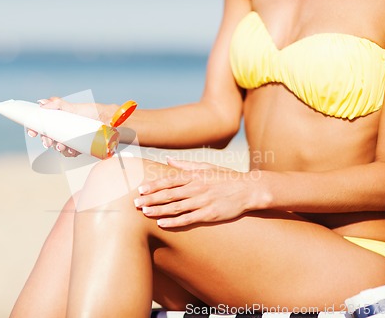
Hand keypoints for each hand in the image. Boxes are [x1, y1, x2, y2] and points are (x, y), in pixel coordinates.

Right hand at [26, 97, 114, 156]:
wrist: (111, 122)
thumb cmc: (93, 112)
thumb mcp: (75, 107)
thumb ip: (59, 104)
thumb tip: (41, 104)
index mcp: (60, 120)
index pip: (43, 125)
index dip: (34, 128)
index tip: (32, 132)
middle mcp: (64, 130)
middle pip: (48, 137)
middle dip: (46, 140)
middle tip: (48, 141)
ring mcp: (71, 139)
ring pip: (58, 147)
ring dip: (57, 147)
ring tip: (62, 145)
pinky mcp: (79, 147)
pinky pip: (70, 153)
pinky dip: (69, 152)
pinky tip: (72, 150)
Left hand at [134, 157, 267, 227]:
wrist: (249, 189)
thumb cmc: (226, 177)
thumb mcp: (206, 166)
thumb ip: (185, 165)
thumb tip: (168, 160)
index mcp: (195, 176)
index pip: (169, 180)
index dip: (154, 185)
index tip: (140, 189)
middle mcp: (196, 188)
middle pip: (169, 194)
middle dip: (151, 198)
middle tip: (135, 203)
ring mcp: (203, 201)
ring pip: (176, 207)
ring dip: (158, 210)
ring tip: (144, 212)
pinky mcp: (210, 214)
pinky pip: (188, 219)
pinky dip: (174, 221)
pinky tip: (162, 223)